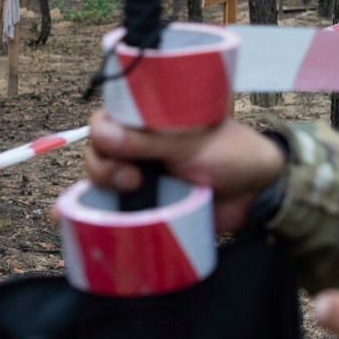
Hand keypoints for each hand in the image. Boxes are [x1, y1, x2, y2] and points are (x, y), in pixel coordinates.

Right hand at [83, 109, 286, 232]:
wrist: (257, 193)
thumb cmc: (229, 154)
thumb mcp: (189, 142)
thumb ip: (146, 140)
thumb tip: (101, 135)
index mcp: (147, 120)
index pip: (105, 120)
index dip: (102, 134)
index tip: (116, 147)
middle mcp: (137, 146)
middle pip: (96, 152)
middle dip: (103, 166)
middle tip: (132, 178)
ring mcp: (139, 176)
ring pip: (99, 180)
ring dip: (103, 187)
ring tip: (132, 192)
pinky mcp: (144, 205)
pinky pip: (111, 208)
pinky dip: (95, 212)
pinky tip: (81, 217)